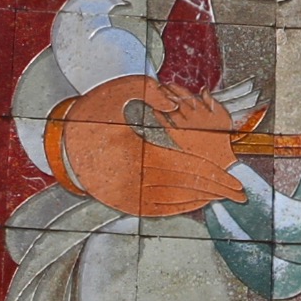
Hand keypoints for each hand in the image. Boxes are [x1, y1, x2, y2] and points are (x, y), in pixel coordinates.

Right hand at [50, 74, 244, 216]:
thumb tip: (174, 102)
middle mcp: (133, 179)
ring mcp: (127, 195)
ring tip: (222, 196)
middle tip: (239, 195)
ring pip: (173, 202)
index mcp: (137, 153)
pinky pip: (157, 210)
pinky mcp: (122, 202)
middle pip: (185, 188)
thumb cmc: (95, 112)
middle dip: (215, 191)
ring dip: (200, 200)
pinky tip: (196, 202)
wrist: (62, 141)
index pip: (186, 168)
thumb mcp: (121, 90)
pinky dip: (179, 208)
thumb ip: (150, 91)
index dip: (214, 176)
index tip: (235, 182)